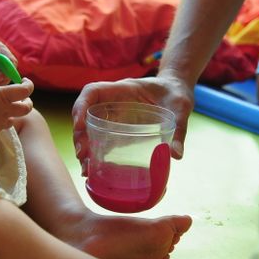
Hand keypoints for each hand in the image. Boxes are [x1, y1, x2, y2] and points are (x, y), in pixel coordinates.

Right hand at [0, 71, 33, 139]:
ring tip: (4, 111)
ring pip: (13, 120)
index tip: (24, 81)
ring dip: (12, 116)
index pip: (25, 90)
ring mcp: (0, 123)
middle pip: (27, 108)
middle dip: (27, 103)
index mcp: (3, 95)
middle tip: (22, 99)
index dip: (28, 85)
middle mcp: (6, 110)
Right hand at [71, 76, 193, 175]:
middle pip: (86, 114)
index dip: (81, 106)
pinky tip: (94, 169)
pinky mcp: (118, 127)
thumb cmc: (176, 94)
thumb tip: (175, 155)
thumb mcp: (180, 108)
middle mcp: (114, 101)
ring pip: (90, 128)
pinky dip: (95, 152)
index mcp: (124, 89)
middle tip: (83, 156)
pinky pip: (101, 137)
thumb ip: (179, 128)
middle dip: (80, 134)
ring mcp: (114, 114)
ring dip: (84, 146)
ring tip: (86, 168)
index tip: (79, 125)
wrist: (177, 90)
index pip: (93, 92)